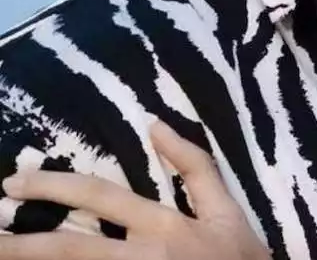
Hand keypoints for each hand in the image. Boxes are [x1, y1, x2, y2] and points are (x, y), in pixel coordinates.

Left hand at [0, 122, 269, 259]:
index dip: (53, 187)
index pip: (99, 197)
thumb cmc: (240, 258)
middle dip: (21, 243)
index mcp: (163, 225)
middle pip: (70, 247)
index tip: (14, 183)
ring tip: (0, 254)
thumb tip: (154, 122)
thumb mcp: (226, 208)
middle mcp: (142, 257)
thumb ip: (194, 164)